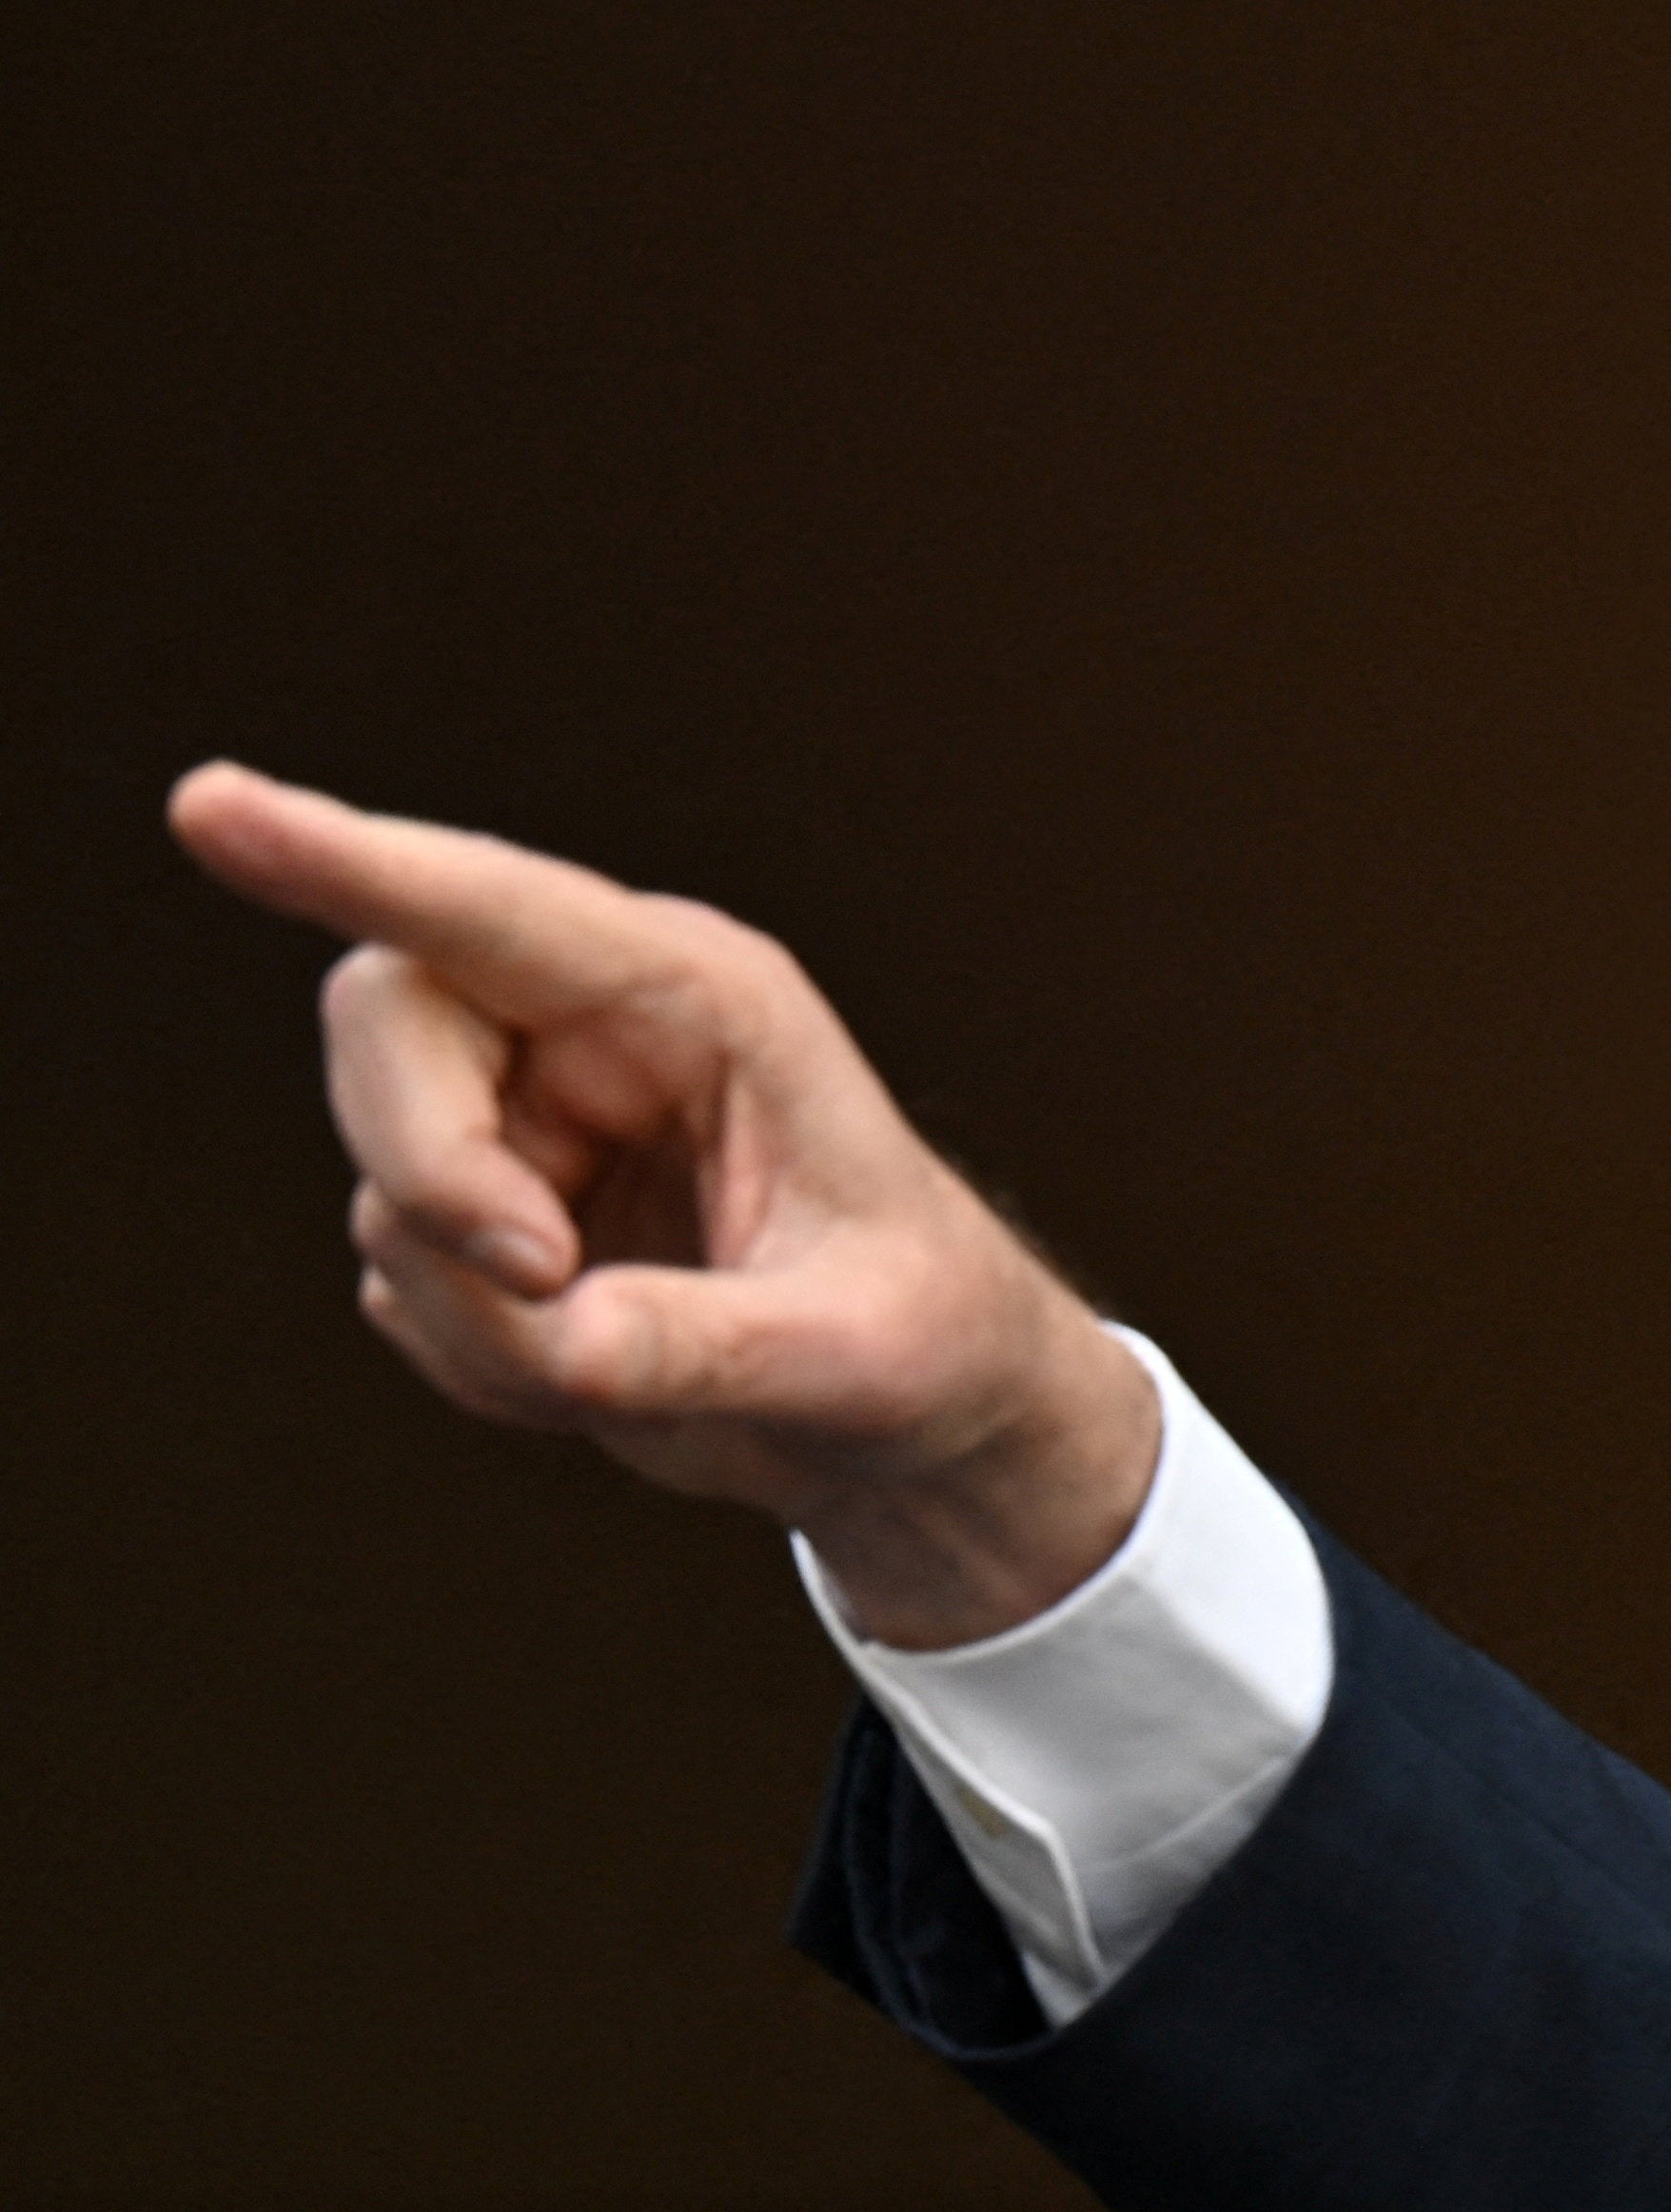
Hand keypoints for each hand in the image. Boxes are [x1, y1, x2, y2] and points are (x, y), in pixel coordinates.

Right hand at [165, 762, 1161, 1646]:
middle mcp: (593, 1030)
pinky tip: (601, 1364)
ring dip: (481, 1307)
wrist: (913, 1405)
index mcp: (700, 997)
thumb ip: (696, 1344)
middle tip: (547, 1283)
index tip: (211, 805)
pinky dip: (482, 1356)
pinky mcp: (477, 1211)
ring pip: (385, 1175)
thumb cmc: (919, 1338)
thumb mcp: (849, 1353)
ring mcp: (521, 1117)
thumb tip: (555, 1339)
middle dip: (432, 1167)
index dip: (347, 859)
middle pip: (387, 1024)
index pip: (490, 908)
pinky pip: (404, 1279)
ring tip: (635, 1355)